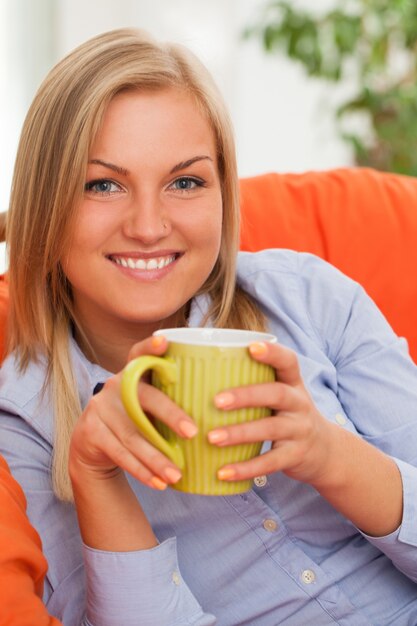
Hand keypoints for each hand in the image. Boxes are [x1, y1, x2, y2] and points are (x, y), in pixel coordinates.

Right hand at [69, 335, 197, 490]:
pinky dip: (142, 470)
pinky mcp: (91, 432)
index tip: (165, 340)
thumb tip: (221, 410)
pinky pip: (120, 453)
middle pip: (144, 397)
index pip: (140, 354)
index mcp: (132, 374)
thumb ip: (172, 399)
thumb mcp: (149, 405)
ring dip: (157, 457)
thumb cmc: (136, 421)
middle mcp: (114, 386)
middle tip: (193, 433)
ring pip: (133, 434)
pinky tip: (160, 482)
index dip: (150, 346)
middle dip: (170, 415)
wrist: (93, 446)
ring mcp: (100, 408)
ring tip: (177, 474)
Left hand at [208, 341, 337, 486]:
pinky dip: (245, 469)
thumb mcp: (282, 396)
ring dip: (239, 433)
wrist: (326, 452)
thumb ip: (255, 384)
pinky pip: (270, 462)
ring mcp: (299, 430)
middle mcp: (299, 403)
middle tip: (216, 401)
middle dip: (245, 396)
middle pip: (275, 394)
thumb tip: (201, 373)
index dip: (272, 353)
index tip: (251, 346)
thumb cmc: (288, 416)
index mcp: (293, 384)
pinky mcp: (296, 456)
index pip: (288, 362)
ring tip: (212, 438)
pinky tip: (222, 472)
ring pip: (270, 428)